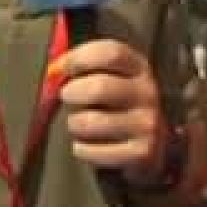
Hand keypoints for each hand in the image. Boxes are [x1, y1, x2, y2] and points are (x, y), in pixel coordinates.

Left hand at [58, 39, 164, 179]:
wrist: (154, 142)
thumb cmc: (118, 102)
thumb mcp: (112, 76)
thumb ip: (85, 67)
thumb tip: (52, 70)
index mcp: (138, 67)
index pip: (110, 53)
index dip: (79, 58)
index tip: (59, 68)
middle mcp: (146, 93)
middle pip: (99, 87)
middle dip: (72, 93)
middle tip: (66, 97)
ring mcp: (146, 124)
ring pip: (91, 122)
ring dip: (74, 124)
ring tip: (77, 124)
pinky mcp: (141, 153)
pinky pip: (94, 151)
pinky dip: (81, 149)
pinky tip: (85, 145)